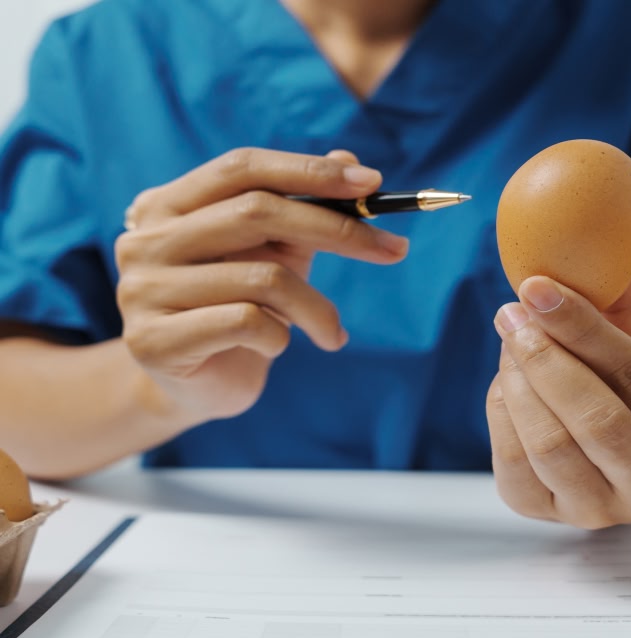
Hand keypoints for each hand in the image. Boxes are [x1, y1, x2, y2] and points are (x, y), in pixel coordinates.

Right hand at [114, 148, 408, 421]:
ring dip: (317, 308)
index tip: (371, 184)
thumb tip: (350, 161)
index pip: (242, 167)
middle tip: (393, 251)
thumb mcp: (272, 256)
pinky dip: (280, 337)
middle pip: (257, 212)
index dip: (308, 171)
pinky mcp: (153, 341)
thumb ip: (302, 209)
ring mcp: (142, 290)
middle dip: (338, 231)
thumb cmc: (236, 314)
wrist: (195, 388)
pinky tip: (276, 348)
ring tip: (332, 334)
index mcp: (167, 206)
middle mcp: (144, 240)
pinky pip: (247, 323)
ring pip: (263, 278)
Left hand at [486, 272, 630, 527]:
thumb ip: (624, 302)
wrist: (616, 452)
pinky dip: (501, 412)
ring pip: (550, 444)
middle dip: (545, 357)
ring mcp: (603, 514)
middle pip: (596, 420)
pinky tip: (505, 380)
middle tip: (511, 312)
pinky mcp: (548, 516)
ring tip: (509, 338)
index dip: (584, 328)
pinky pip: (513, 462)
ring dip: (517, 381)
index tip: (538, 287)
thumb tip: (602, 237)